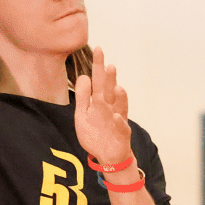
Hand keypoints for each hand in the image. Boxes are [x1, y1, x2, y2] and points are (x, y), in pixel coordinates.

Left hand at [71, 46, 133, 172]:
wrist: (108, 155)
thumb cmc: (96, 133)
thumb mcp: (83, 114)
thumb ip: (83, 96)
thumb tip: (83, 76)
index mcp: (100, 101)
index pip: (98, 80)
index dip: (98, 66)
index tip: (99, 49)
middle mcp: (110, 107)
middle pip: (109, 90)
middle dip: (109, 79)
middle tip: (109, 64)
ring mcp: (118, 120)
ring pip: (119, 106)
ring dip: (119, 97)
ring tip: (116, 86)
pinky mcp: (122, 134)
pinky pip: (122, 127)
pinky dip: (119, 122)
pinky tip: (116, 115)